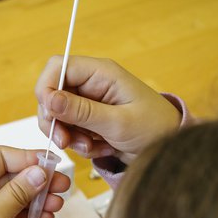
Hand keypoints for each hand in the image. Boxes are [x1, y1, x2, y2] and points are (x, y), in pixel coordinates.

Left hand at [0, 146, 70, 217]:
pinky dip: (29, 213)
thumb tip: (40, 172)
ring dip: (38, 199)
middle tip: (63, 185)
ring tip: (57, 206)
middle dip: (38, 181)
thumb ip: (18, 192)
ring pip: (16, 194)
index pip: (0, 157)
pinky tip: (46, 217)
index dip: (27, 158)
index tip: (51, 163)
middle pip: (12, 175)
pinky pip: (13, 210)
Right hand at [35, 56, 181, 163]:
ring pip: (58, 116)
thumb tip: (48, 99)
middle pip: (52, 93)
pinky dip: (79, 144)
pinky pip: (70, 131)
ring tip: (91, 147)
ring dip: (68, 136)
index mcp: (101, 73)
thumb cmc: (155, 129)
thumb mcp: (118, 122)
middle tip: (65, 141)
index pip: (58, 66)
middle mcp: (92, 84)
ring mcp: (90, 103)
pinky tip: (100, 148)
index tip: (50, 113)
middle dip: (55, 120)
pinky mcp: (90, 121)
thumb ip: (81, 111)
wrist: (171, 151)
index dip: (46, 87)